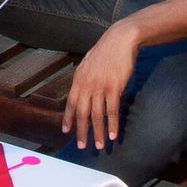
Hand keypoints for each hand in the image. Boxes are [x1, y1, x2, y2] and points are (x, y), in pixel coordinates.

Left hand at [63, 24, 138, 151]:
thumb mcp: (89, 63)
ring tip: (98, 146)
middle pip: (82, 113)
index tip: (66, 131)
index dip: (68, 118)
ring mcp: (100, 87)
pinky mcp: (115, 88)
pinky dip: (112, 124)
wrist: (120, 40)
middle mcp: (87, 84)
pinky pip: (112, 110)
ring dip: (98, 132)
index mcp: (79, 79)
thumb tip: (82, 92)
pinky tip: (112, 134)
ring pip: (97, 115)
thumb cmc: (106, 51)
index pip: (71, 103)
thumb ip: (84, 79)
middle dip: (81, 131)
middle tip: (82, 146)